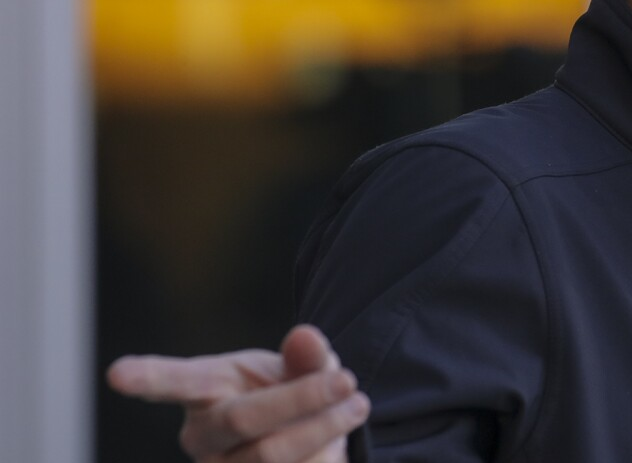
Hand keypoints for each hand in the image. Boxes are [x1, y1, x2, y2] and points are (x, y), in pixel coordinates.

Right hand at [107, 324, 369, 462]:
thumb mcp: (304, 364)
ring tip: (358, 405)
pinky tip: (337, 445)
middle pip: (244, 419)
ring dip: (324, 431)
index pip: (173, 381)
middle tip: (349, 381)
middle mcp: (201, 435)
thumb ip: (307, 354)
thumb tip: (306, 337)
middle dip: (303, 399)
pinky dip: (324, 458)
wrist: (311, 434)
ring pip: (270, 456)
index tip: (116, 373)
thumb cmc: (295, 392)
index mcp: (204, 390)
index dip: (146, 378)